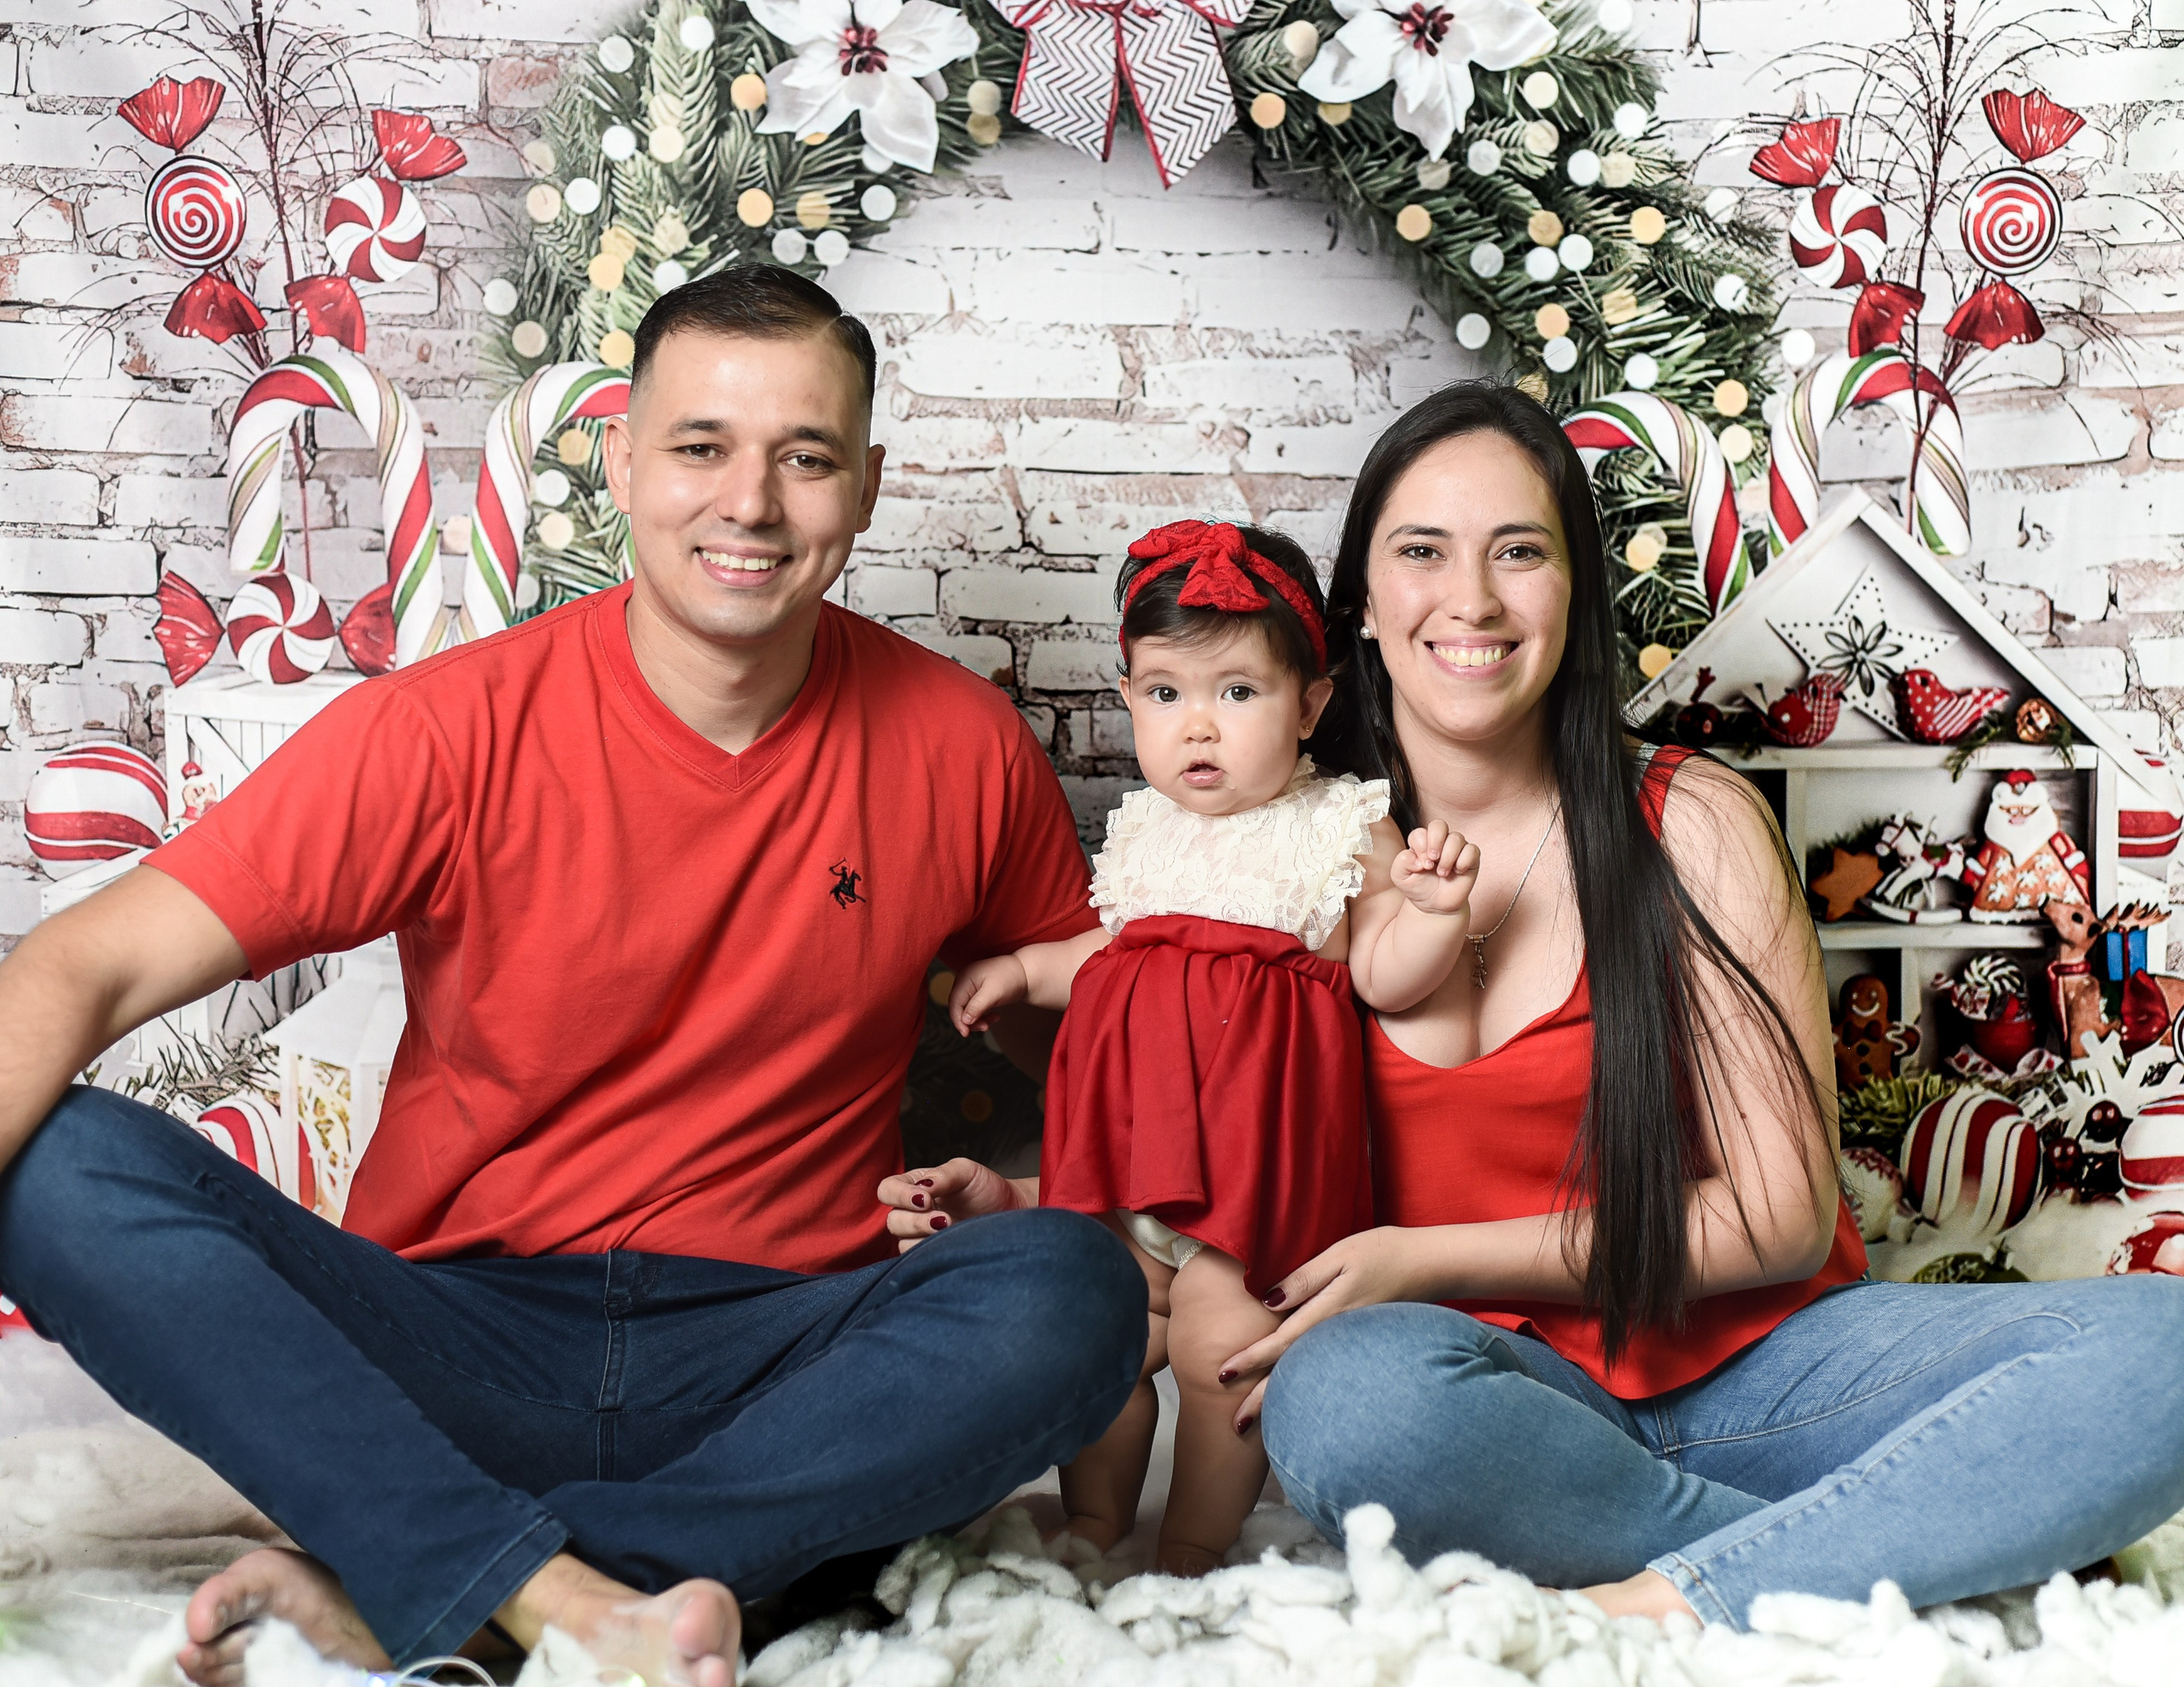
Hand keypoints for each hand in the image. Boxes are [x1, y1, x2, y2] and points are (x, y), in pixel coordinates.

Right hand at [877, 1157, 1034, 1251]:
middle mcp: (912, 1211)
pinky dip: (931, 1254)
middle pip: (892, 1220)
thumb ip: (943, 1174)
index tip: (926, 1199)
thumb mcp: (966, 1171)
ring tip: (950, 1232)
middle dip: (916, 1221)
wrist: (1009, 1213)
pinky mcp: (931, 1256)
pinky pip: (917, 1261)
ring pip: (902, 1243)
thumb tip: (923, 1187)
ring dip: (923, 1239)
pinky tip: (950, 1247)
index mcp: (915, 1186)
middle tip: (945, 1220)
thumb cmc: (985, 1188)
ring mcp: (921, 1236)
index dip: (900, 1196)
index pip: (888, 1190)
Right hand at [948, 955, 1028, 1034]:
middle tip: (985, 1027)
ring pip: (967, 1010)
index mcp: (965, 978)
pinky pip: (975, 1009)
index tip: (965, 1033)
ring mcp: (972, 988)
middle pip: (959, 1008)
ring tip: (993, 1020)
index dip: (958, 1020)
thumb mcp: (994, 993)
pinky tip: (995, 1016)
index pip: (954, 1003)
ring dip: (978, 1020)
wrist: (1027, 973)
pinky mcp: (979, 994)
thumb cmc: (1011, 977)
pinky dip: (983, 1016)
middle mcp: (965, 982)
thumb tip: (964, 1020)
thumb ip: (977, 1006)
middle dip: (970, 1021)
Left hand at [1218, 1228, 1441, 1430]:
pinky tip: (1297, 1403)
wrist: (1431, 1267)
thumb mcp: (1341, 1254)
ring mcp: (1350, 1348)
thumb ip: (1305, 1278)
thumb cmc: (1384, 1253)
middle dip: (1261, 1402)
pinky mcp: (1359, 1347)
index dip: (1250, 1360)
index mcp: (1328, 1314)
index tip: (1222, 1375)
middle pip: (1292, 1375)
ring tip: (1257, 1425)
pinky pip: (1326, 1374)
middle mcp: (1337, 1339)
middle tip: (1234, 1428)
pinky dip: (1307, 1392)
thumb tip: (1268, 1301)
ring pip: (1309, 1380)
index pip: (1280, 1343)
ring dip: (1282, 1403)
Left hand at [1390, 822, 1479, 917]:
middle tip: (1432, 861)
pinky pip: (1472, 850)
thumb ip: (1401, 862)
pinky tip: (1457, 872)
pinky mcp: (1471, 857)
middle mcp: (1439, 841)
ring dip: (1448, 857)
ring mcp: (1456, 847)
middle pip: (1439, 825)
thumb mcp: (1400, 877)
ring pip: (1457, 838)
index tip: (1422, 866)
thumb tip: (1418, 858)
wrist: (1435, 905)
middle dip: (1435, 842)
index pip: (1420, 832)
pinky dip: (1464, 861)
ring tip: (1442, 873)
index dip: (1421, 847)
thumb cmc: (1418, 887)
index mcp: (1421, 842)